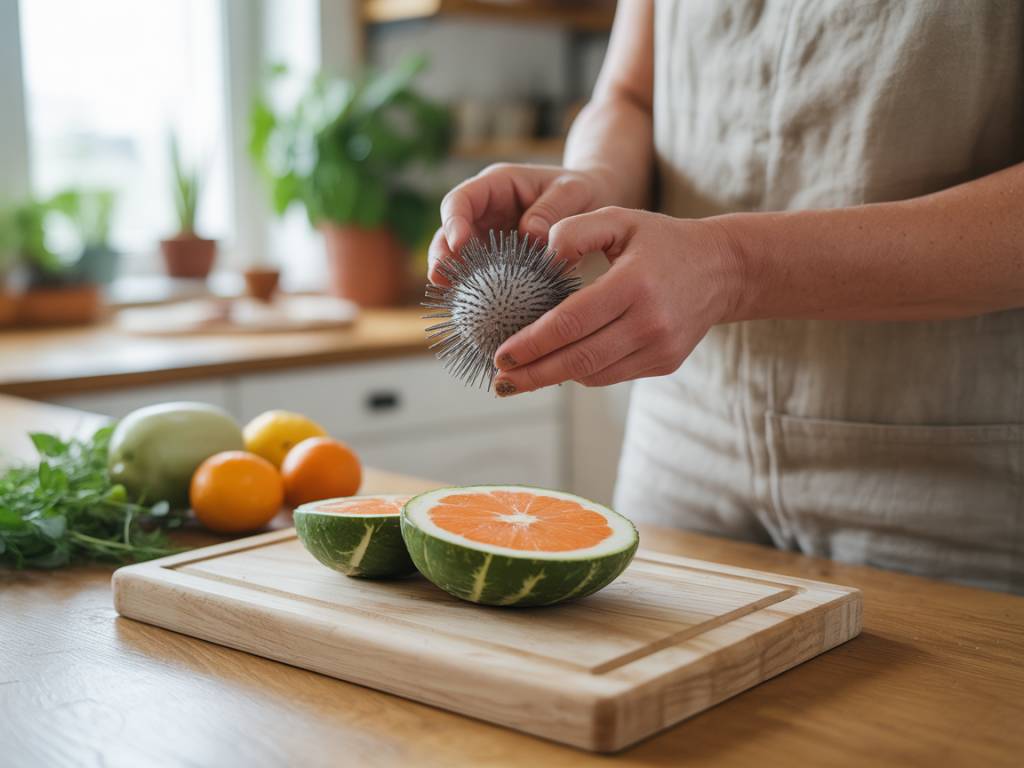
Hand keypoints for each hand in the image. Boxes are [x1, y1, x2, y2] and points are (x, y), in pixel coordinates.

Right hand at [428, 164, 613, 284]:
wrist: (593, 207)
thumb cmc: (582, 192)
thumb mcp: (574, 191)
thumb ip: (552, 208)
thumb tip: (529, 234)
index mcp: (497, 185)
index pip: (461, 200)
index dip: (454, 221)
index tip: (459, 244)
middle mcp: (485, 213)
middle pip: (449, 233)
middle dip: (442, 255)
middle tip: (441, 278)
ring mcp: (489, 240)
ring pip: (458, 259)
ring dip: (453, 279)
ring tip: (452, 298)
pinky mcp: (498, 264)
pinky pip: (481, 279)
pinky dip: (477, 294)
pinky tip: (476, 312)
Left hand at [491, 207, 743, 393]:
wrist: (720, 269)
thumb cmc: (659, 241)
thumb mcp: (618, 218)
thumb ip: (574, 231)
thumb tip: (542, 258)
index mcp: (634, 284)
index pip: (571, 322)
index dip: (532, 343)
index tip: (500, 354)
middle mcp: (650, 322)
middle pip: (578, 358)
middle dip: (533, 374)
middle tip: (499, 381)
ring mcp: (660, 347)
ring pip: (593, 373)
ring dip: (554, 377)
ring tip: (521, 376)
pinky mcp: (665, 363)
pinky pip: (611, 375)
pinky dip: (581, 372)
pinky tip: (559, 365)